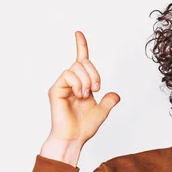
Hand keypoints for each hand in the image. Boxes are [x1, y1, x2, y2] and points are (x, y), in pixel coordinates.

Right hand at [45, 31, 119, 148]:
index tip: (78, 33)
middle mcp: (70, 82)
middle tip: (97, 89)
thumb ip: (109, 101)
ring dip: (87, 79)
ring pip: (76, 67)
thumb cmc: (83, 127)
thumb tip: (115, 94)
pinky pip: (68, 75)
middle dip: (94, 72)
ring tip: (86, 95)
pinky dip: (78, 83)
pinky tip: (79, 95)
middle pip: (83, 62)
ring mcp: (62, 85)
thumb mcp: (102, 112)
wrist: (73, 138)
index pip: (81, 61)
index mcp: (81, 84)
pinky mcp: (56, 89)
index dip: (81, 46)